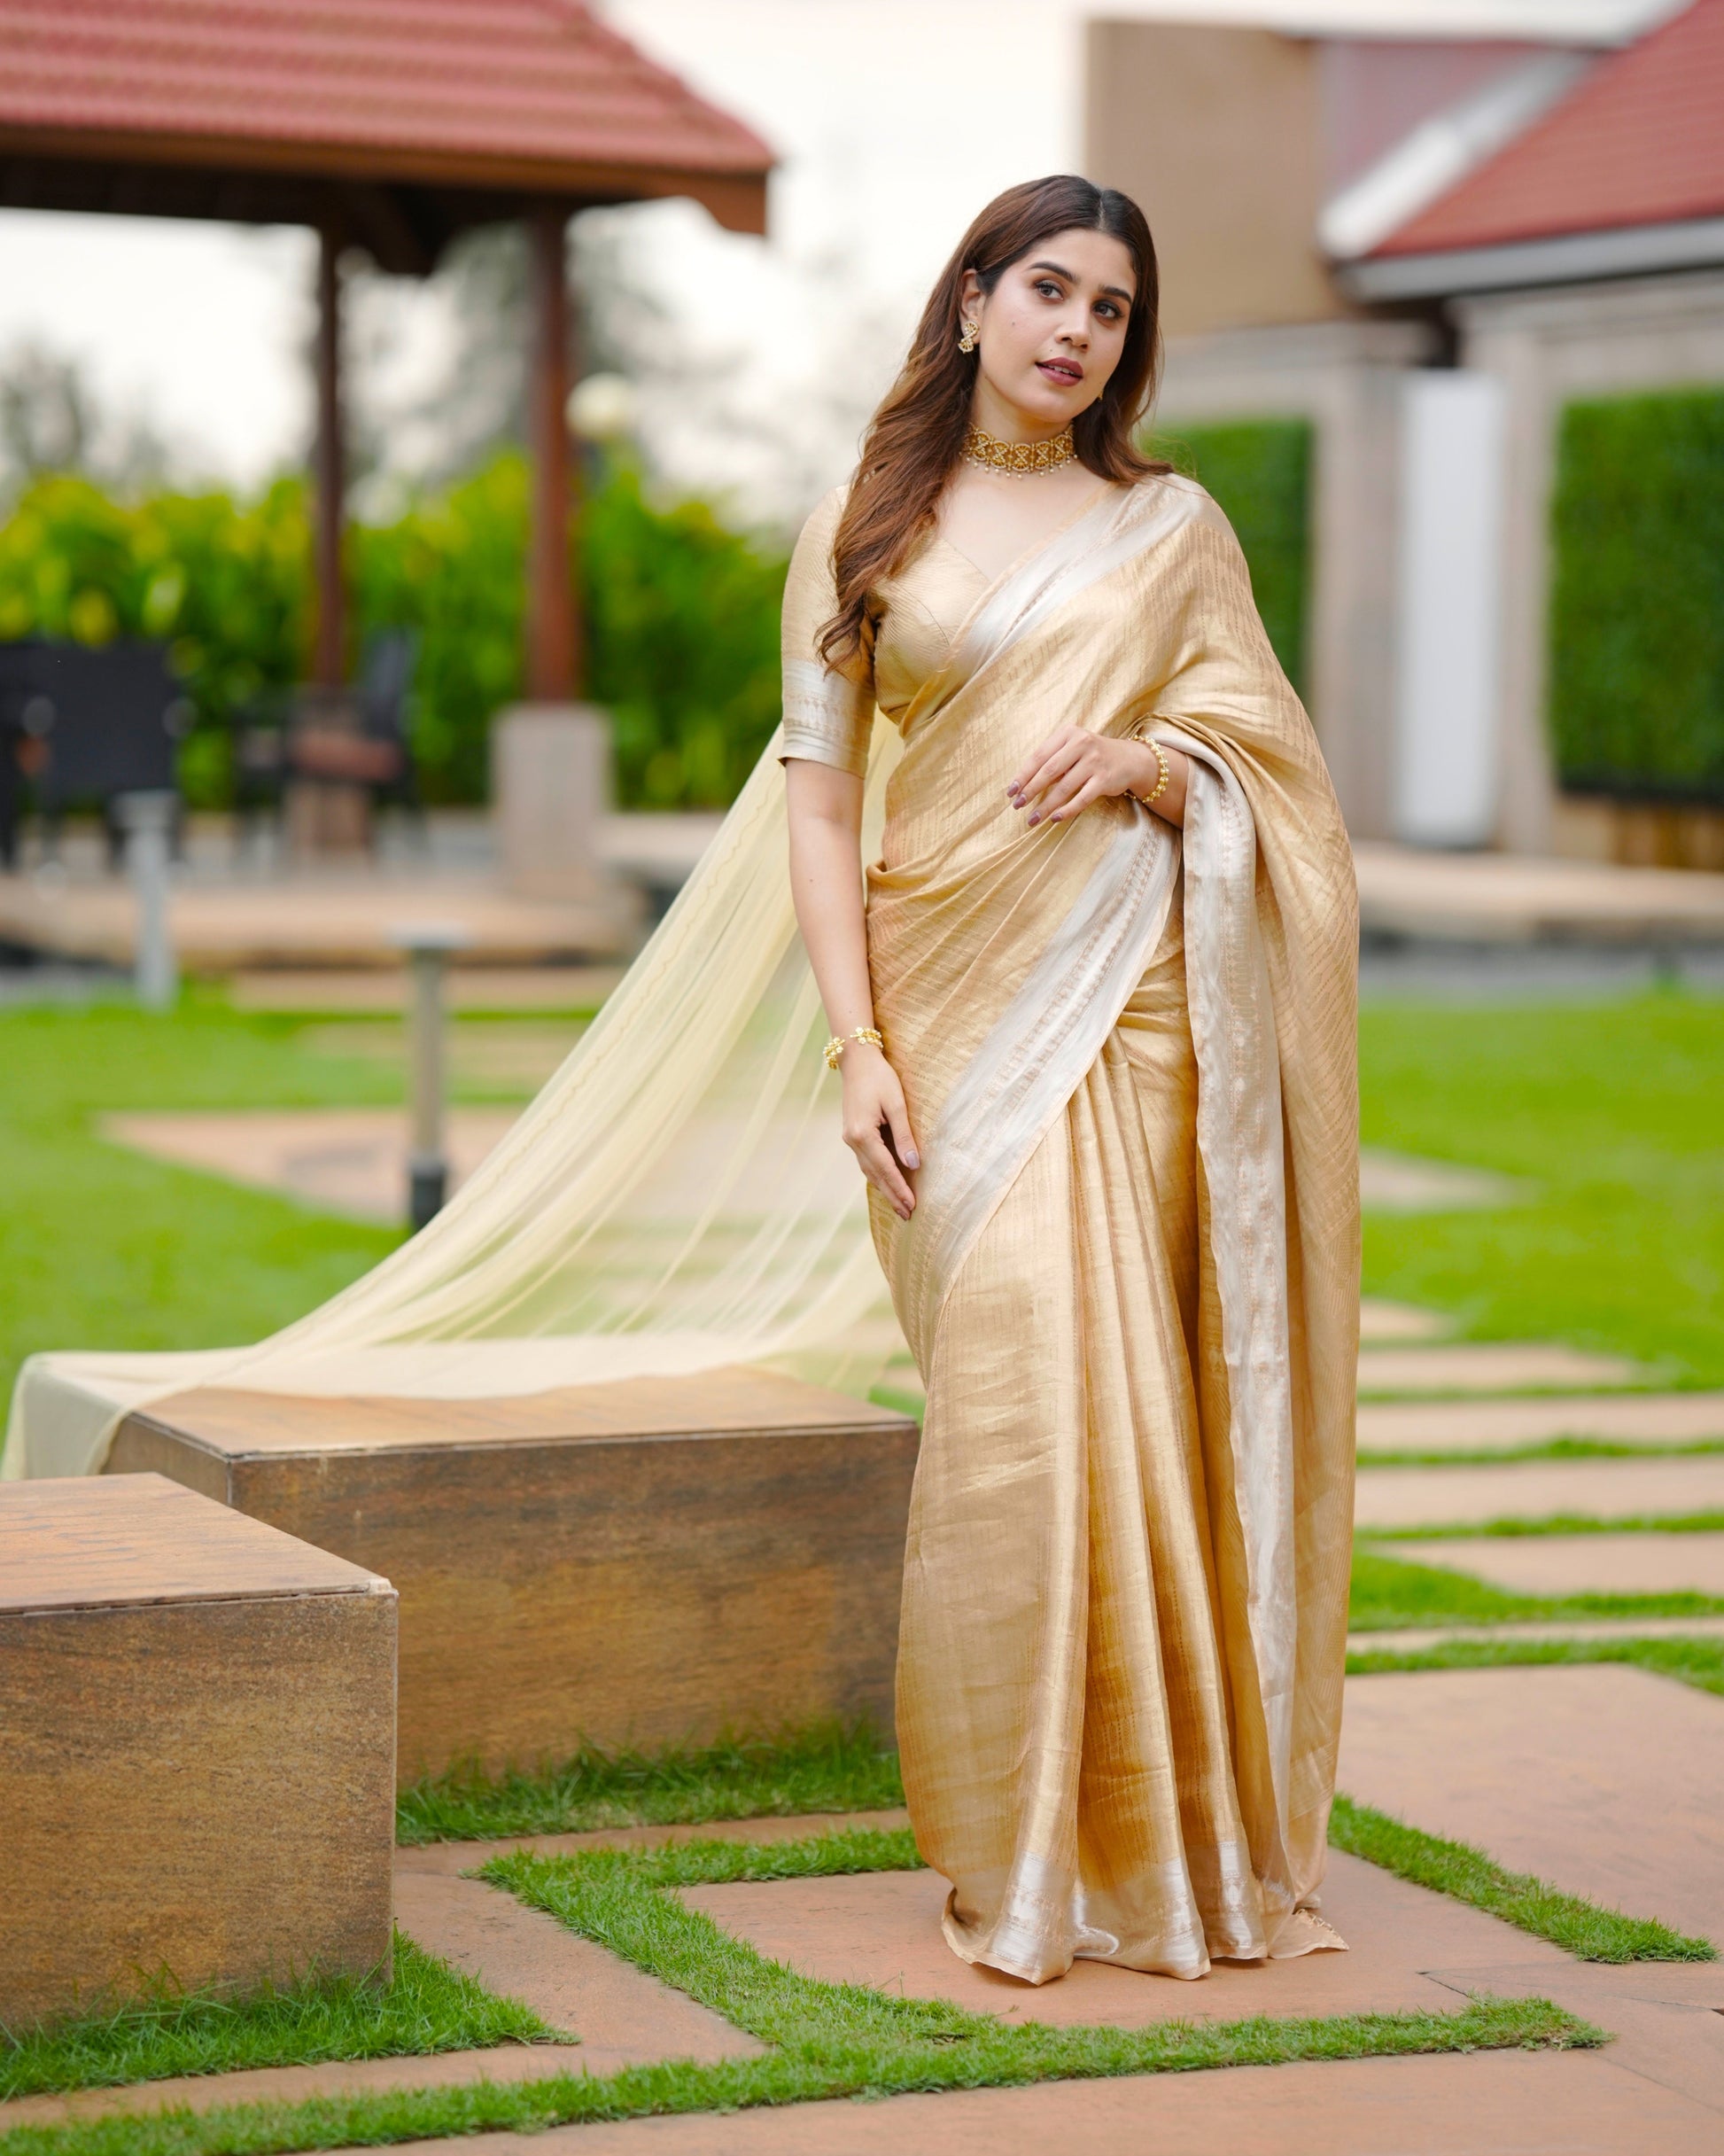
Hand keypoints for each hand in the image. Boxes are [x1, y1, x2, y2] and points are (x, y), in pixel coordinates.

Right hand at [840, 1042, 918, 1219]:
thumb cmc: (879, 1077)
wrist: (856, 1060)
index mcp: (862, 1134)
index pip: (885, 1168)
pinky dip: (877, 1175)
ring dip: (884, 1189)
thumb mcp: (896, 1104)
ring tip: (899, 1206)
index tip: (913, 1205)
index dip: (900, 1188)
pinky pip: (866, 1161)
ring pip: (869, 1171)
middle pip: (875, 1175)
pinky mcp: (852, 1134)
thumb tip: (914, 1165)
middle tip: (908, 1215)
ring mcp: (850, 1138)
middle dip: (892, 1196)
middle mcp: (852, 1140)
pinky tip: (886, 1183)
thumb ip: (904, 1136)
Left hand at [1007, 726, 1187, 828]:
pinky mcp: (1104, 779)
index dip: (1023, 775)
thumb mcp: (1072, 750)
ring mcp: (1094, 761)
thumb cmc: (1091, 756)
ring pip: (1063, 787)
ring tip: (1032, 819)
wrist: (1130, 759)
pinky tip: (1054, 819)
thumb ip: (1051, 762)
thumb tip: (1023, 786)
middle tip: (1017, 806)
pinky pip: (1081, 798)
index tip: (1010, 792)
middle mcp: (1082, 743)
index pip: (1039, 756)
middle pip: (1048, 771)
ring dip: (1045, 806)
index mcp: (1068, 733)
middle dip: (1030, 791)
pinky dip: (1066, 810)